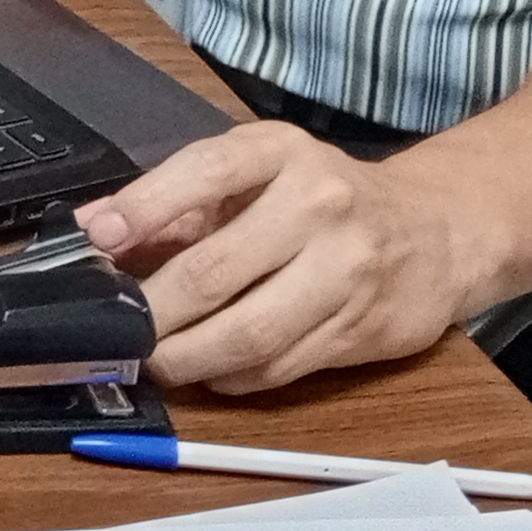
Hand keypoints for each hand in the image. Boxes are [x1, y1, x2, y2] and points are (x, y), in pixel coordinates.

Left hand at [77, 122, 497, 392]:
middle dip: (153, 311)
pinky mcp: (363, 330)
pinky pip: (280, 367)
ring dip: (186, 358)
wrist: (438, 230)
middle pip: (216, 271)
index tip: (96, 238)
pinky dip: (232, 376)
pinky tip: (211, 369)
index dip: (144, 206)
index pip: (206, 172)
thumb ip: (178, 198)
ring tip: (154, 360)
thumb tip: (93, 231)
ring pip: (248, 335)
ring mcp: (347, 273)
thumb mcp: (259, 170)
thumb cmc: (325, 197)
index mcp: (283, 154)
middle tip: (116, 330)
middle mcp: (320, 206)